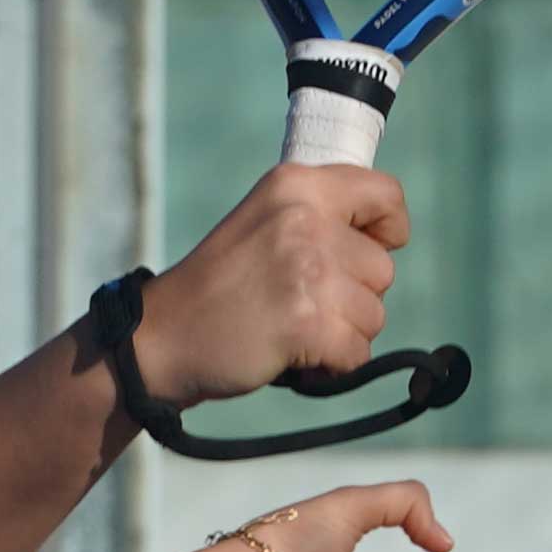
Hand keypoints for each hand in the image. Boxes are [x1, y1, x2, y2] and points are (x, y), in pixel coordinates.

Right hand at [129, 163, 405, 407]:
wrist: (162, 337)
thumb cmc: (219, 287)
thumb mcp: (265, 222)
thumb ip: (320, 217)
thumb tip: (387, 242)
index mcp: (296, 185)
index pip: (386, 196)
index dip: (389, 231)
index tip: (369, 251)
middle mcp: (305, 219)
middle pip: (383, 269)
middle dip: (353, 297)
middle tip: (301, 304)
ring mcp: (308, 271)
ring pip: (375, 315)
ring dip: (342, 334)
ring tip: (293, 330)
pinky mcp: (307, 322)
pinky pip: (358, 353)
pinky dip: (333, 366)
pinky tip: (295, 356)